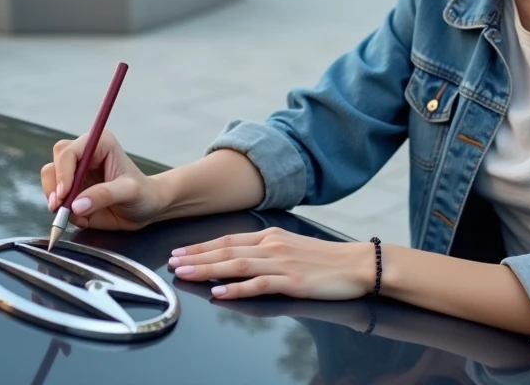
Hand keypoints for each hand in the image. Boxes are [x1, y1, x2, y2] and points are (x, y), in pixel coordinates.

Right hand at [40, 130, 166, 230]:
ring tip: (68, 213)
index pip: (69, 152)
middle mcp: (84, 156)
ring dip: (54, 198)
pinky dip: (61, 211)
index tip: (64, 193)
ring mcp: (76, 175)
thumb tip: (76, 205)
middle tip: (59, 206)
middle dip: (54, 185)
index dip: (63, 172)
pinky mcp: (73, 192)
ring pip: (50, 180)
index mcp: (99, 144)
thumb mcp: (130, 192)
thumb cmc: (144, 194)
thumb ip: (104, 195)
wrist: (147, 208)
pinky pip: (56, 200)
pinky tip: (78, 217)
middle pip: (55, 163)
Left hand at [168, 227, 374, 300]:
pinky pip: (259, 284)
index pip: (228, 240)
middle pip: (226, 251)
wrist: (357, 264)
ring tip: (185, 274)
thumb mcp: (291, 247)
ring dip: (207, 270)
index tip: (180, 252)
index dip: (201, 246)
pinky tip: (220, 293)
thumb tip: (239, 259)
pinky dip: (237, 288)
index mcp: (271, 236)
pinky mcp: (292, 281)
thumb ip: (266, 251)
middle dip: (196, 257)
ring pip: (236, 265)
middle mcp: (272, 245)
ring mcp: (282, 263)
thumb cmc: (326, 259)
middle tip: (172, 262)